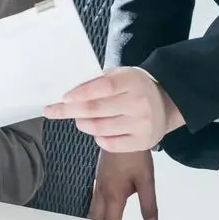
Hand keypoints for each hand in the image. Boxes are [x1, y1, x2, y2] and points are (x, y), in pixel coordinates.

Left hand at [45, 67, 183, 151]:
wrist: (165, 102)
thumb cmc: (133, 86)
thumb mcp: (118, 75)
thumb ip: (95, 82)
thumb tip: (68, 96)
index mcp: (131, 82)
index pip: (102, 87)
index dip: (80, 93)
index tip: (62, 98)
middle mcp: (139, 103)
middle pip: (96, 110)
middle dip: (69, 111)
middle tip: (53, 111)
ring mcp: (142, 125)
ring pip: (100, 128)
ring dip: (82, 124)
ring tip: (79, 119)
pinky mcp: (143, 142)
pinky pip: (111, 145)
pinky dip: (98, 138)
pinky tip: (97, 131)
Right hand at [90, 150, 158, 219]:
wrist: (120, 131)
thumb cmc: (134, 155)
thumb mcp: (147, 181)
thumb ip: (148, 206)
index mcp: (113, 194)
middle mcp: (101, 190)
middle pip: (94, 217)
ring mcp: (97, 183)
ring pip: (91, 209)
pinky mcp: (97, 177)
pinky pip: (92, 199)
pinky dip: (95, 210)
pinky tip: (100, 213)